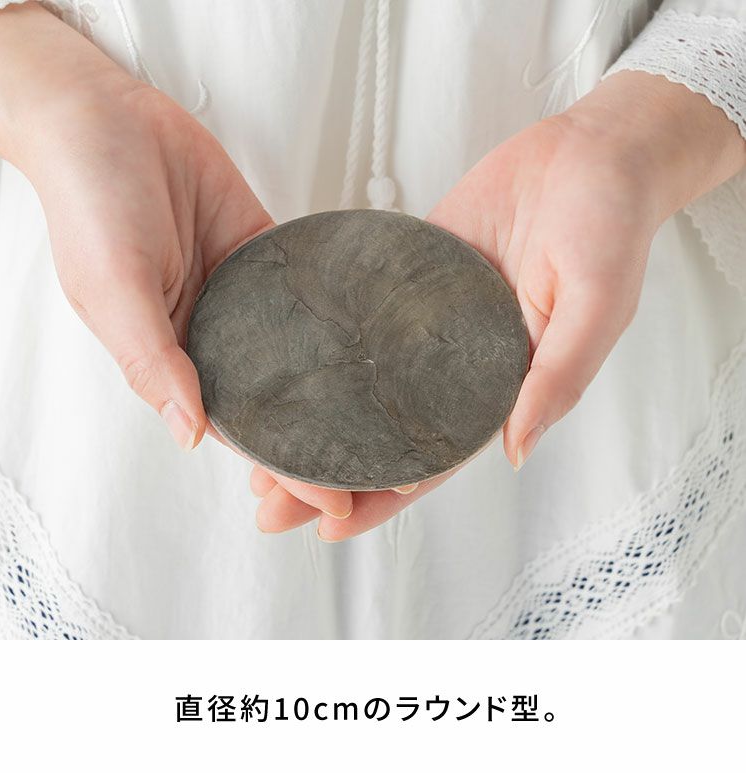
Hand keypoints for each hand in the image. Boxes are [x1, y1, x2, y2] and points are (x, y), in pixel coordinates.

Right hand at [0, 1, 355, 520]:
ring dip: (341, 386)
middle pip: (280, 399)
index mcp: (176, 359)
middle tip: (385, 468)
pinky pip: (308, 291)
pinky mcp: (266, 255)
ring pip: (300, 351)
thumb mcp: (114, 291)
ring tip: (391, 418)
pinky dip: (341, 316)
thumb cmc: (92, 204)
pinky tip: (377, 340)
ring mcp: (245, 297)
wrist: (111, 121)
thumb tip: (190, 433)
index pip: (240, 428)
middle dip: (326, 438)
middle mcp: (215, 335)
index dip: (286, 467)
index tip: (334, 501)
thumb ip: (154, 362)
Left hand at [252, 70, 745, 540]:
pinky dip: (326, 347)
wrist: (588, 155)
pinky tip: (285, 360)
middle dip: (328, 470)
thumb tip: (516, 449)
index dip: (384, 497)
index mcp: (502, 388)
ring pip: (364, 385)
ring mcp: (430, 323)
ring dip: (315, 417)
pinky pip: (363, 320)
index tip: (329, 525)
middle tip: (266, 500)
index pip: (435, 460)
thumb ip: (558, 376)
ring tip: (256, 444)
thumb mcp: (597, 303)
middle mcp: (459, 365)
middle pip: (385, 433)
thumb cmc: (610, 227)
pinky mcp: (411, 278)